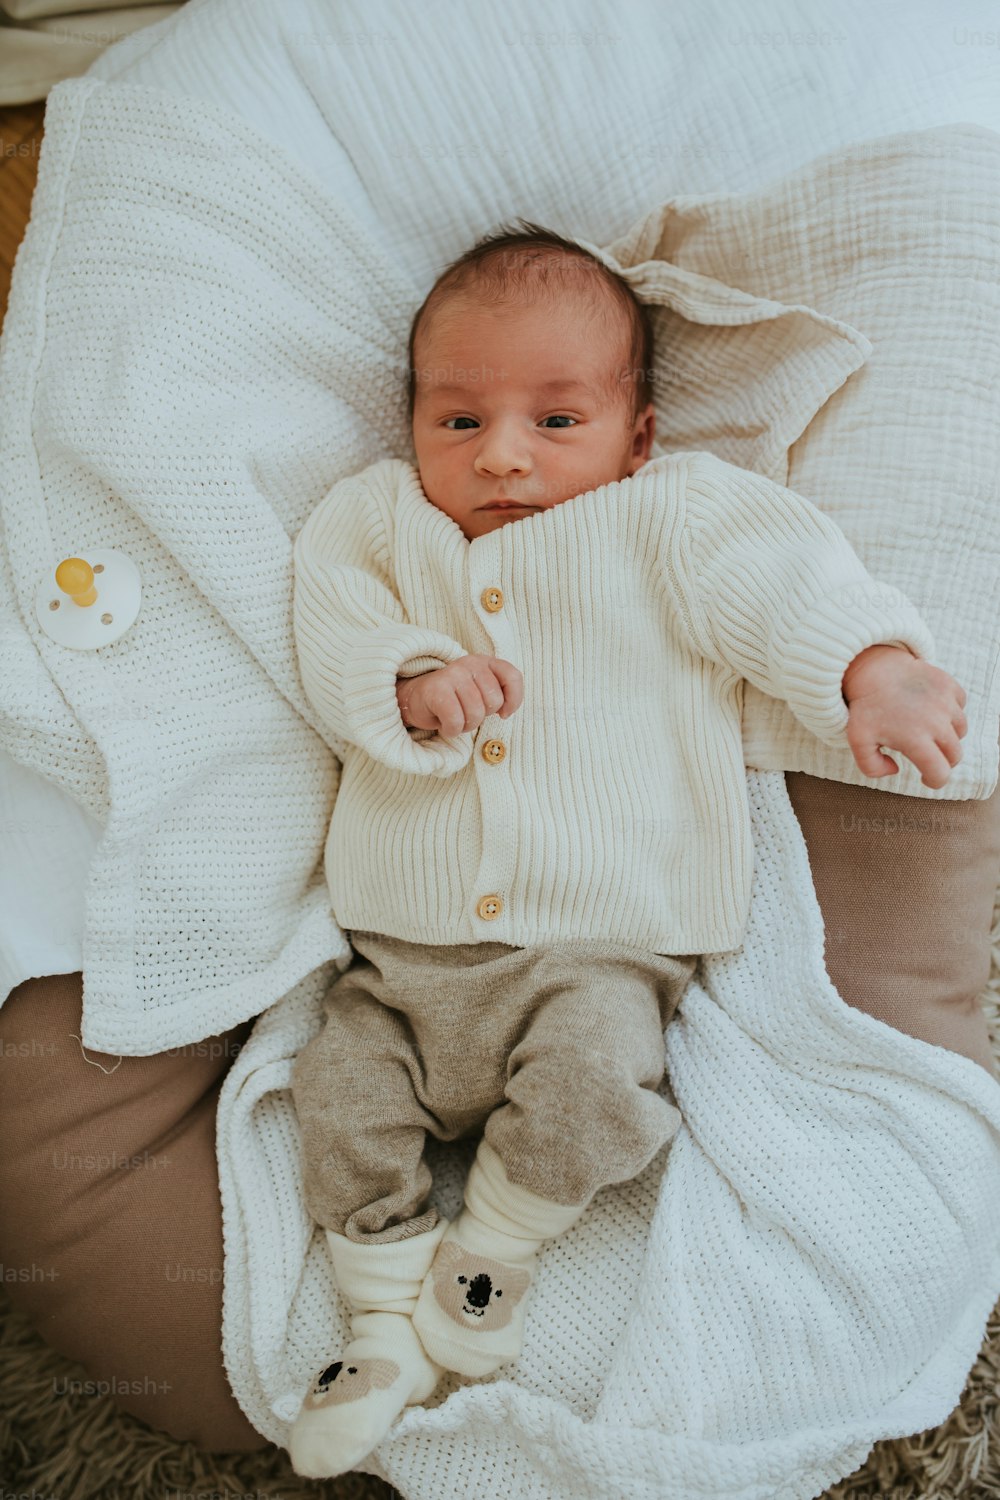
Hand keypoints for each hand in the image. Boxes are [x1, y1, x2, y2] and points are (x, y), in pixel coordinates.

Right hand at [396, 654, 523, 736]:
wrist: (417, 699)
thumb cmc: (455, 699)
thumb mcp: (481, 692)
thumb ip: (499, 694)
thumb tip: (506, 711)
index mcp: (484, 662)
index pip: (513, 677)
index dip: (514, 700)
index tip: (503, 713)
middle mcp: (470, 664)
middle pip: (494, 701)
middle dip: (482, 716)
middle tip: (466, 713)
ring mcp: (452, 675)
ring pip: (475, 714)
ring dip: (465, 726)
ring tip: (454, 718)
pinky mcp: (436, 690)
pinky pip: (456, 721)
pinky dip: (451, 730)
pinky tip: (444, 724)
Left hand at [841, 644, 967, 788]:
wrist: (874, 668)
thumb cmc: (865, 707)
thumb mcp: (857, 740)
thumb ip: (871, 767)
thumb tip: (896, 769)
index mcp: (915, 739)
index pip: (940, 773)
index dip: (934, 780)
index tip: (926, 777)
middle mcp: (936, 722)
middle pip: (954, 755)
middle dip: (942, 761)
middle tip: (926, 756)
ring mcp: (946, 702)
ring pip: (960, 731)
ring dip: (948, 736)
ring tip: (929, 731)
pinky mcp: (950, 686)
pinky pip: (961, 707)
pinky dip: (951, 712)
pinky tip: (933, 710)